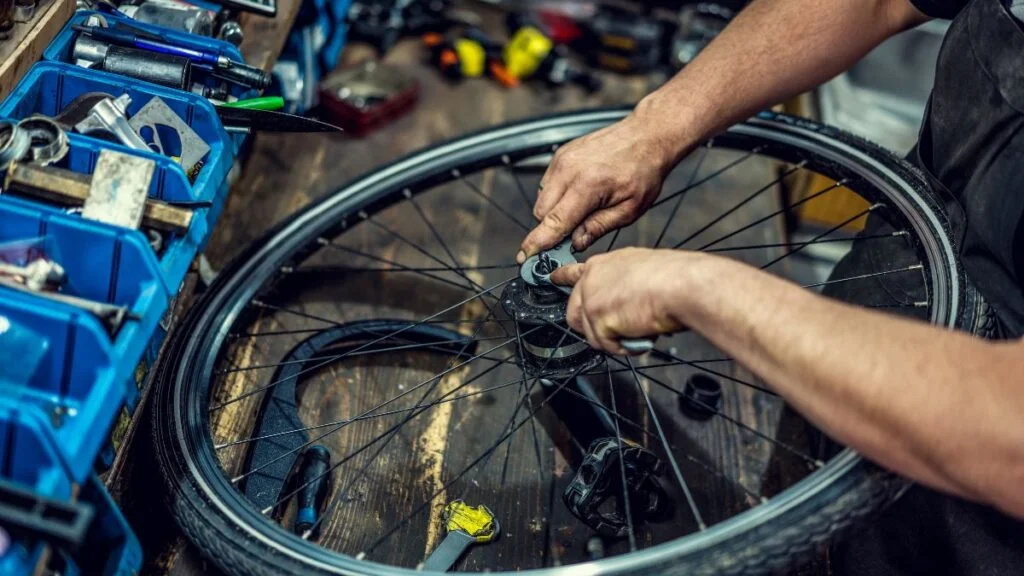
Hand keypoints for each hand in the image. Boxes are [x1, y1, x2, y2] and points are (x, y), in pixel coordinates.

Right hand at [516, 113, 687, 263]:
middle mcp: (569, 170)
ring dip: (554, 212)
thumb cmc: (643, 170)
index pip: (554, 222)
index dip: (538, 243)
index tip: (525, 257)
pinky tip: (581, 193)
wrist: (647, 135)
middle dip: (552, 228)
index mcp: (588, 186)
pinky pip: (547, 185)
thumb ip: (598, 228)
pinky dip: (557, 196)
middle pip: (541, 213)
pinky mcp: (560, 155)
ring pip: (541, 199)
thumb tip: (575, 244)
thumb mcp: (629, 209)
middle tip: (574, 234)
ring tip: (584, 208)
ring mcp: (562, 160)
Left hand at [551, 248, 694, 354]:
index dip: (562, 278)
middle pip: (575, 313)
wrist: (681, 285)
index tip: (552, 278)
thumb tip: (620, 303)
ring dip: (614, 339)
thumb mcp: (640, 270)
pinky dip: (623, 347)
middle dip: (595, 328)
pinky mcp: (596, 319)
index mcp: (603, 264)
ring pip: (591, 334)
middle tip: (619, 330)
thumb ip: (621, 284)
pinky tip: (638, 336)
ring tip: (638, 329)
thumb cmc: (673, 278)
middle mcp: (591, 279)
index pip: (573, 272)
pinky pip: (605, 345)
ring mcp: (590, 299)